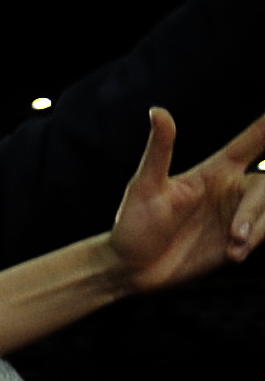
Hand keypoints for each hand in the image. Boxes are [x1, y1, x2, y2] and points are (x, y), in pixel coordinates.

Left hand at [104, 105, 264, 296]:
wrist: (130, 269)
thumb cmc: (132, 224)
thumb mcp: (145, 186)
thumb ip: (160, 150)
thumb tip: (157, 111)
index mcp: (215, 170)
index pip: (253, 141)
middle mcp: (231, 189)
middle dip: (255, 209)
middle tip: (235, 235)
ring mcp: (236, 215)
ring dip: (257, 229)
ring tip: (233, 249)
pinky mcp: (238, 241)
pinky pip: (263, 234)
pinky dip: (252, 243)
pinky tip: (233, 256)